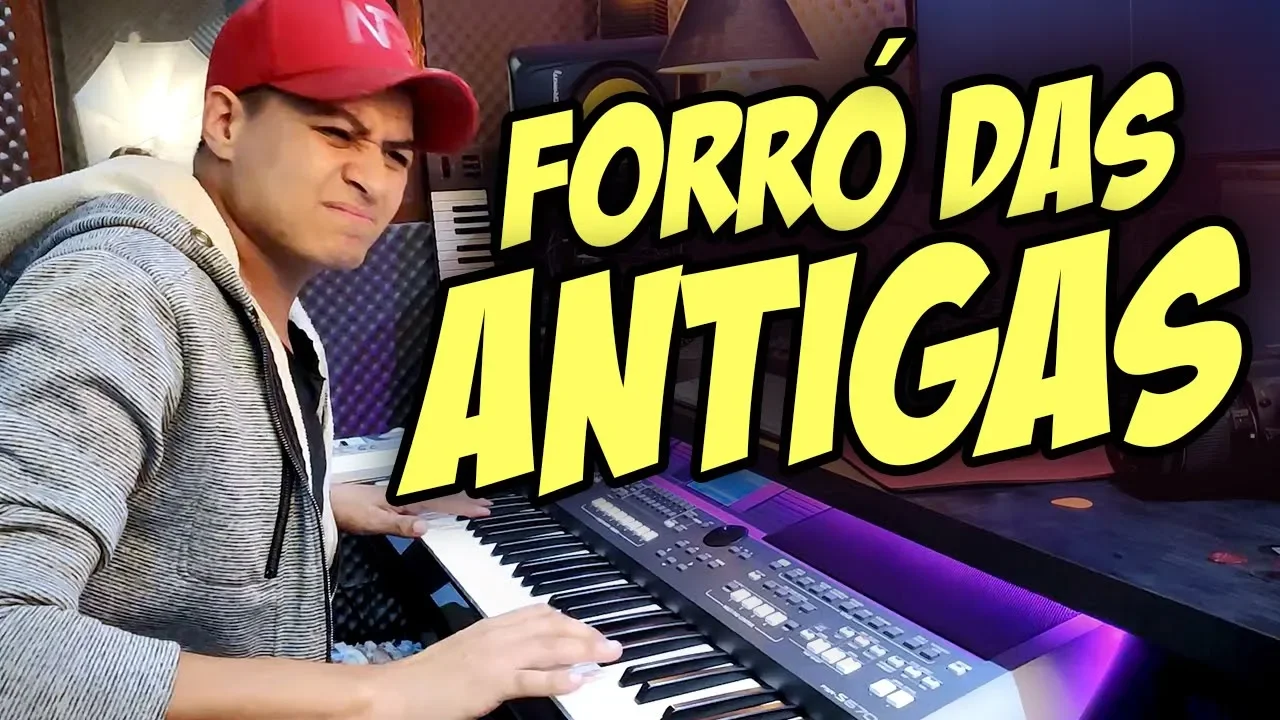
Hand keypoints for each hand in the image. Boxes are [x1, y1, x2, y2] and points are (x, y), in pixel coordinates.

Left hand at [330, 484, 491, 537]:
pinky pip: (425, 501)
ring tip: (473, 502)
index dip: (465, 507)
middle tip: (487, 504)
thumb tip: (426, 528)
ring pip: (436, 498)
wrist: (327, 501)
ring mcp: (400, 498)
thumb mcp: (374, 522)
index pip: (443, 503)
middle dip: (467, 500)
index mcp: (406, 500)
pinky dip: (440, 503)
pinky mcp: (394, 502)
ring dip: (456, 500)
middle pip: (444, 497)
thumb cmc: (347, 509)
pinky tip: (442, 506)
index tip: (484, 509)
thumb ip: (400, 525)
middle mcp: (406, 496)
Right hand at [361, 604, 623, 719]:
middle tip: (611, 644)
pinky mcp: (491, 682)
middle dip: (585, 633)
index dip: (570, 621)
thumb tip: (525, 655)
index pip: (539, 613)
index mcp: (490, 626)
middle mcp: (496, 635)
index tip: (590, 629)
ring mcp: (495, 657)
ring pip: (548, 647)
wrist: (398, 690)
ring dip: (583, 650)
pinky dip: (557, 678)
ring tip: (607, 656)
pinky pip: (531, 678)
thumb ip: (497, 649)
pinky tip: (577, 680)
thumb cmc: (428, 678)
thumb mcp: (468, 653)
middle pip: (551, 627)